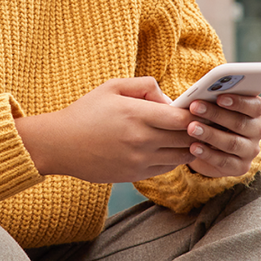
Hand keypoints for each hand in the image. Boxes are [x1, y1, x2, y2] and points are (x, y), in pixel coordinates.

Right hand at [17, 77, 196, 184]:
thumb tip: (169, 99)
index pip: (182, 119)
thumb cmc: (86, 112)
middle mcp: (141, 140)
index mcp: (136, 114)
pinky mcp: (135, 175)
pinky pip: (167, 168)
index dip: (195, 114)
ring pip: (181, 156)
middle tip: (201, 122)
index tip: (197, 109)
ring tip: (188, 135)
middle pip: (186, 138)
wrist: (60, 145)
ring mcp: (139, 160)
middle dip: (197, 130)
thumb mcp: (112, 87)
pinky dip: (174, 158)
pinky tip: (170, 148)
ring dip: (188, 146)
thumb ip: (145, 85)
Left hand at [176, 92, 260, 177]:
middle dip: (215, 114)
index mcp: (255, 112)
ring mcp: (250, 150)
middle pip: (240, 123)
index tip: (219, 97)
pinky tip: (193, 147)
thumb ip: (214, 100)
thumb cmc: (213, 119)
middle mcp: (257, 131)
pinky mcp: (241, 167)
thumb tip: (201, 93)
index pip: (255, 106)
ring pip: (232, 143)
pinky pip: (225, 161)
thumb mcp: (216, 107)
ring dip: (210, 134)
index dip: (238, 101)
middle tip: (194, 107)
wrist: (213, 147)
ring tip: (191, 128)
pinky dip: (208, 154)